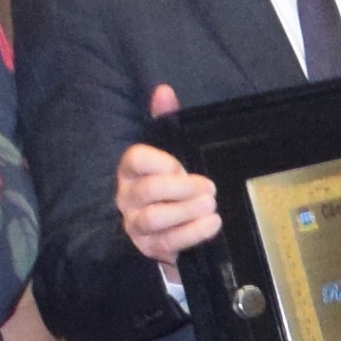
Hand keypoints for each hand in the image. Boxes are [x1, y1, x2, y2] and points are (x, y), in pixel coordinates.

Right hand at [118, 83, 218, 270]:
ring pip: (154, 218)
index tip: (182, 166)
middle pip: (147, 191)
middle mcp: (127, 198)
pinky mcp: (151, 249)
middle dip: (180, 188)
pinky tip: (212, 224)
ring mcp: (136, 225)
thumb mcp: (171, 151)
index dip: (161, 161)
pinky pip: (169, 242)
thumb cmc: (171, 185)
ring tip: (211, 204)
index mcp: (131, 172)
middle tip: (209, 187)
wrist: (172, 229)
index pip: (135, 160)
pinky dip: (192, 233)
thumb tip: (164, 91)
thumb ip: (166, 120)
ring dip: (186, 211)